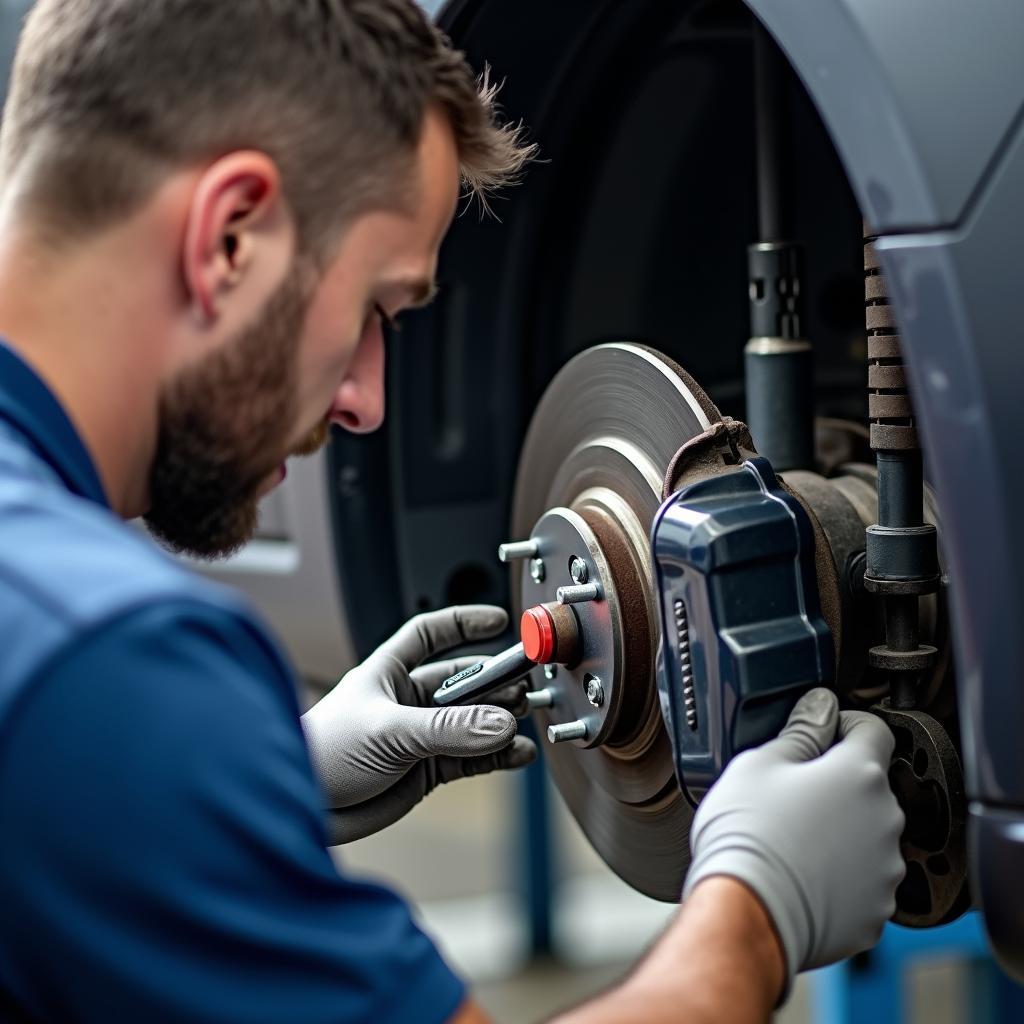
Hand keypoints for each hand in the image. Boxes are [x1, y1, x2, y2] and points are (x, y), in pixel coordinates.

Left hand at [301, 605, 536, 843]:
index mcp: (388, 673)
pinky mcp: (426, 771)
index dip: (462, 624)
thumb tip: (502, 724)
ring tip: (524, 719)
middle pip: (461, 682)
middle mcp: (407, 701)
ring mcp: (419, 737)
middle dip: (494, 682)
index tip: (499, 621)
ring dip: (500, 720)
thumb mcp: (389, 731)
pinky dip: (498, 756)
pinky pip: (472, 758)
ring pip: (472, 722)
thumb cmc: (322, 755)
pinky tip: (518, 754)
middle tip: (523, 686)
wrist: (301, 810)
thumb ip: (448, 728)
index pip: (428, 635)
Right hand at [682, 688, 904, 991]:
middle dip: (836, 784)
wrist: (746, 911)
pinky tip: (803, 873)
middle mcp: (885, 819)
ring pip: (868, 835)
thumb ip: (800, 731)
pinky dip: (840, 875)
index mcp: (859, 773)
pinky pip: (863, 881)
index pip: (874, 729)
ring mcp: (885, 869)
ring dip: (842, 831)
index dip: (845, 724)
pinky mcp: (876, 911)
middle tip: (791, 792)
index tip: (822, 732)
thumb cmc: (749, 836)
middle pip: (868, 786)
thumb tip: (820, 706)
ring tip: (794, 839)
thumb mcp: (759, 763)